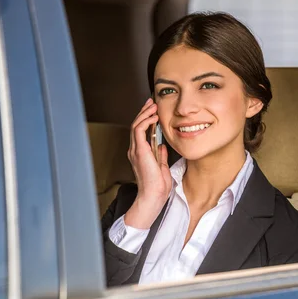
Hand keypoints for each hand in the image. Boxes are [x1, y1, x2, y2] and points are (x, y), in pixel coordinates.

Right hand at [124, 98, 171, 228]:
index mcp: (140, 154)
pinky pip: (139, 130)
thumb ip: (160, 155)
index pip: (140, 131)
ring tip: (153, 106)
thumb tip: (162, 146)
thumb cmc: (157, 187)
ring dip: (145, 114)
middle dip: (144, 112)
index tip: (153, 110)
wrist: (153, 196)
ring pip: (136, 125)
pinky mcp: (139, 151)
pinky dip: (146, 121)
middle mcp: (135, 150)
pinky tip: (154, 117)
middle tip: (151, 102)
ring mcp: (135, 150)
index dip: (146, 119)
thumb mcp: (161, 167)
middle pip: (136, 125)